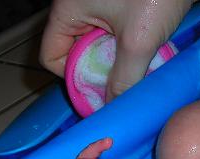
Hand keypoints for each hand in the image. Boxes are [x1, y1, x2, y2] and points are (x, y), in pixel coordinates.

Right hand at [40, 0, 191, 100]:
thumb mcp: (138, 41)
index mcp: (68, 10)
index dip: (72, 76)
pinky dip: (128, 45)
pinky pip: (114, 33)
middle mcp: (77, 6)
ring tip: (139, 64)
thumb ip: (124, 79)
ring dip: (117, 59)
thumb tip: (112, 106)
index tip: (98, 86)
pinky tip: (147, 51)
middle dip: (99, 69)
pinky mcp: (119, 4)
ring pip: (97, 44)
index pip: (52, 55)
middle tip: (122, 80)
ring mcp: (98, 4)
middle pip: (76, 52)